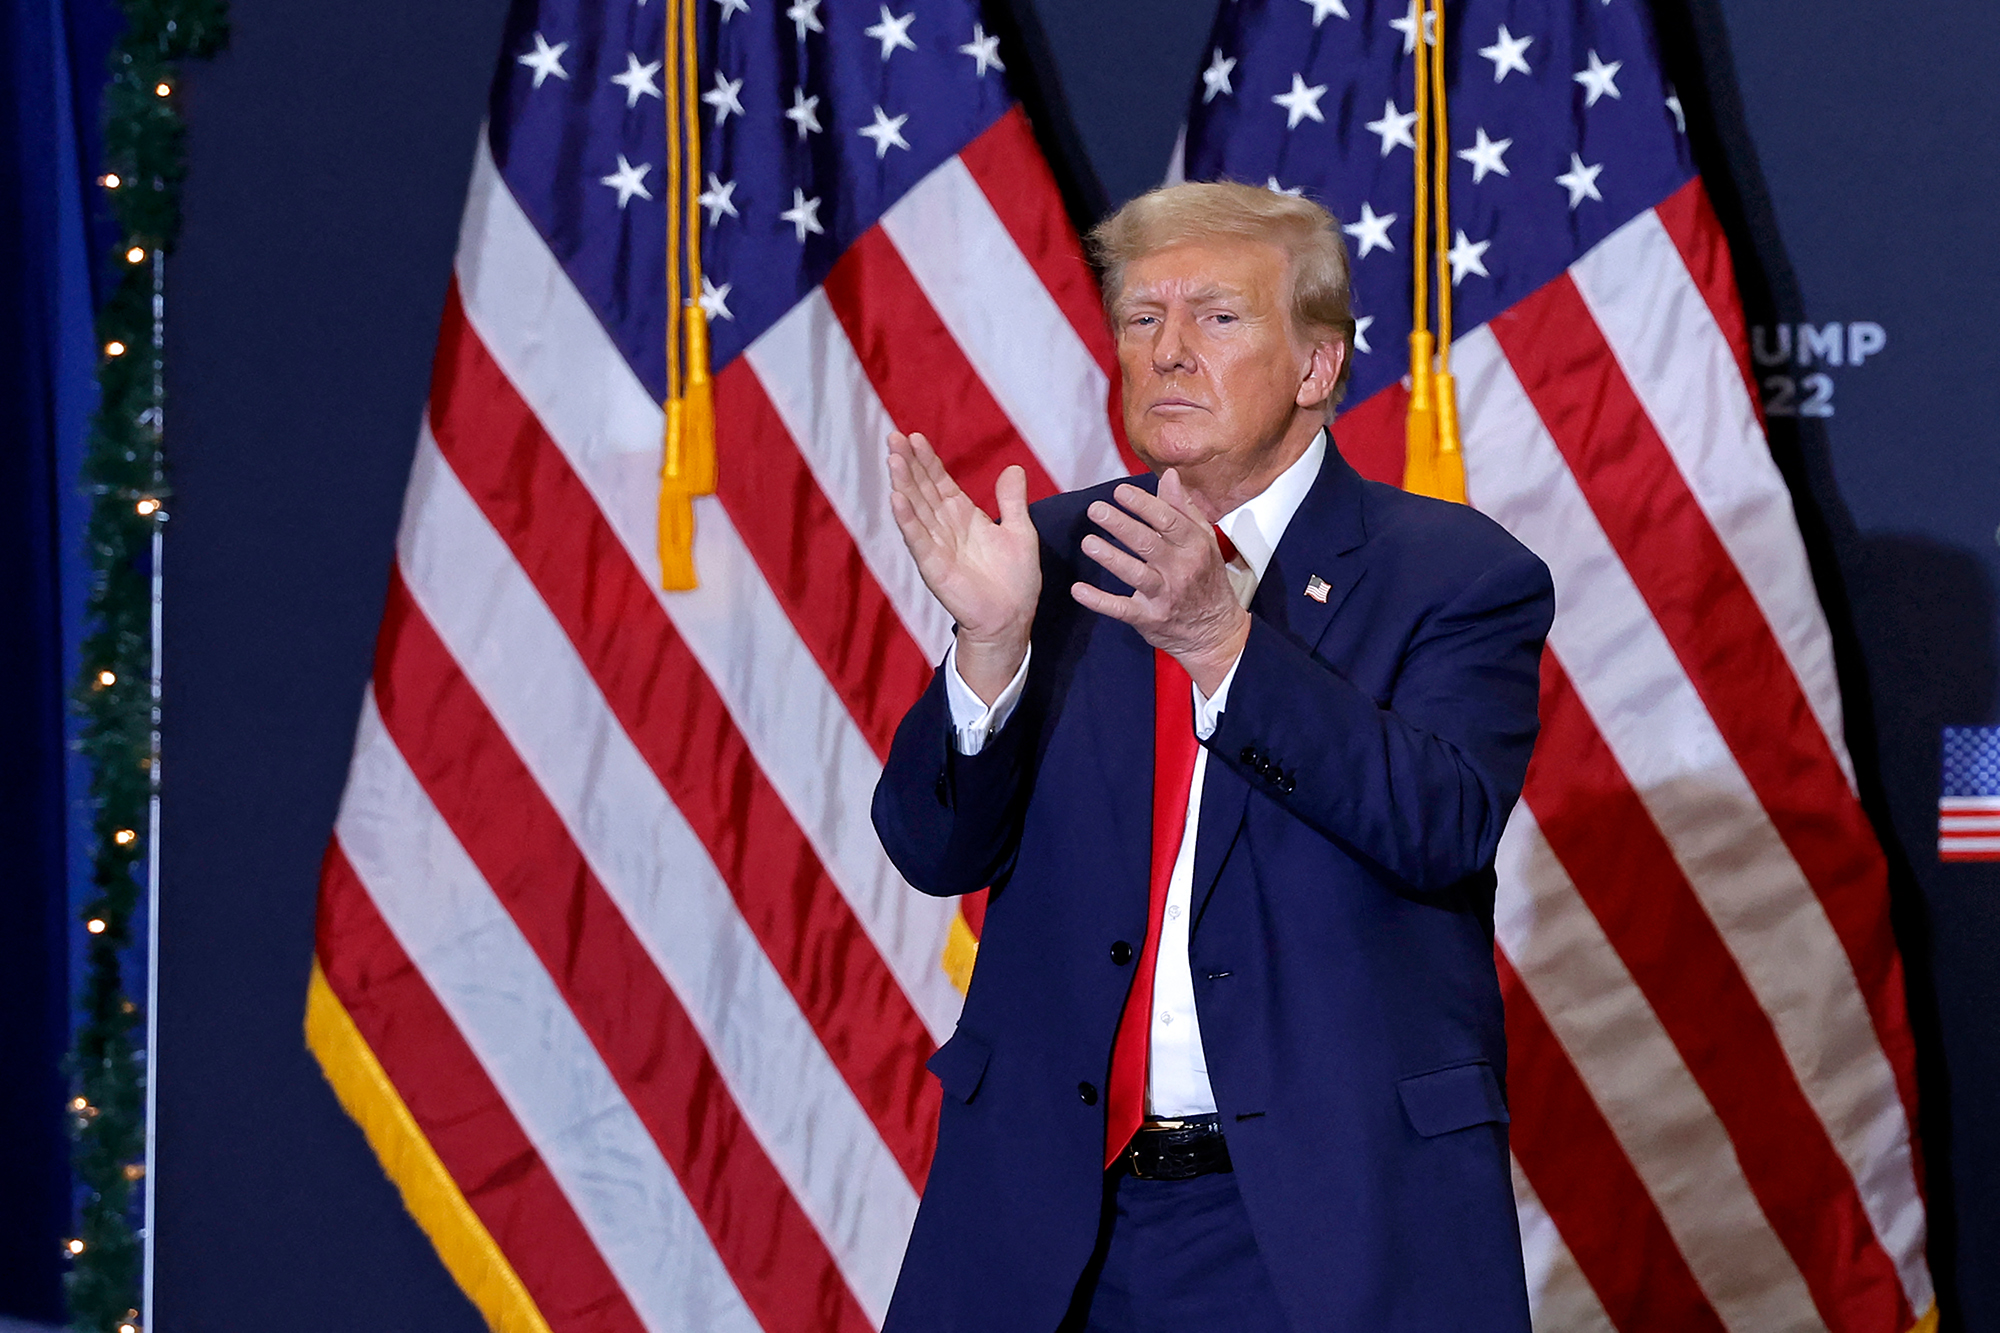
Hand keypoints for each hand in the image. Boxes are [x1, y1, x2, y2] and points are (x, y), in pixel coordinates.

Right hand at [887, 431, 1040, 701]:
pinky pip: (918, 539)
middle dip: (908, 464)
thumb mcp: (1021, 532)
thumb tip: (1014, 467)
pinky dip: (907, 520)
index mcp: (964, 517)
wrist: (1012, 619)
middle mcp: (946, 528)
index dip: (927, 461)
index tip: (914, 437)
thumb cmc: (1016, 580)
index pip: (940, 482)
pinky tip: (896, 498)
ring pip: (916, 509)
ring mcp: (937, 546)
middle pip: (923, 489)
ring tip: (892, 459)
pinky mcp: (934, 567)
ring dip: (903, 484)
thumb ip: (1012, 501)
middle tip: (894, 437)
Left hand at [1071, 468, 1248, 694]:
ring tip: (1087, 542)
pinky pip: (1121, 609)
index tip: (1120, 491)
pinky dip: (1099, 600)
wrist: (1214, 631)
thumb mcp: (1204, 540)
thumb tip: (1169, 476)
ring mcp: (1164, 596)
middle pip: (1148, 543)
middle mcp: (1180, 570)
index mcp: (1194, 546)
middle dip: (1120, 525)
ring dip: (1109, 557)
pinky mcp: (1149, 618)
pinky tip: (1079, 590)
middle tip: (1096, 509)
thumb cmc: (1206, 579)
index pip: (1168, 520)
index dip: (1142, 504)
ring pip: (1134, 574)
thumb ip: (1184, 508)